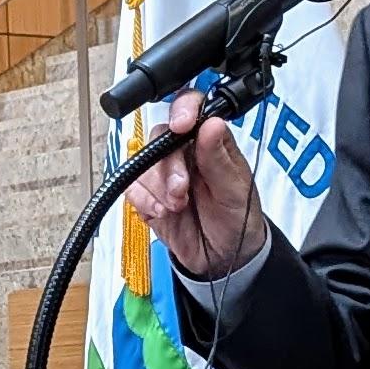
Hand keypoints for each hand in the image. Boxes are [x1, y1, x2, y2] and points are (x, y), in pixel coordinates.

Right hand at [124, 93, 272, 281]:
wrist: (224, 260)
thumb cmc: (238, 220)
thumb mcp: (236, 190)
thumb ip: (220, 158)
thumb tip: (212, 123)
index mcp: (209, 142)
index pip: (191, 108)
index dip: (182, 110)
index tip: (182, 126)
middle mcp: (184, 153)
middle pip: (160, 137)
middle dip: (169, 166)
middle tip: (182, 189)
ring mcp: (164, 175)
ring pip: (143, 163)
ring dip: (157, 188)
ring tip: (177, 205)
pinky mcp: (148, 195)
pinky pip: (132, 186)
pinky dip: (143, 200)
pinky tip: (161, 211)